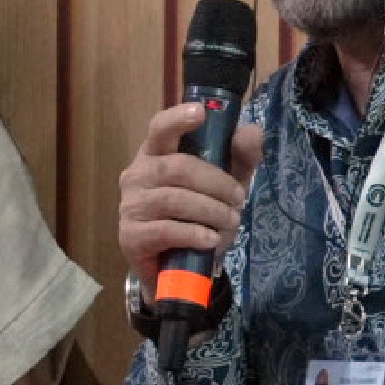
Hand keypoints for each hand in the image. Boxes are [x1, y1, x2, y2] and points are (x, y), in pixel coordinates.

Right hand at [117, 102, 263, 281]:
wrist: (176, 271)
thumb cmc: (197, 218)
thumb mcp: (225, 186)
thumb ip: (239, 158)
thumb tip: (253, 131)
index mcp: (156, 154)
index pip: (159, 128)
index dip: (177, 118)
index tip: (200, 113)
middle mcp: (137, 174)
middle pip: (177, 167)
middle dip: (216, 183)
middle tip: (240, 199)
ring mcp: (130, 205)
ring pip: (175, 199)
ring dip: (211, 210)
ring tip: (231, 221)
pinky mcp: (131, 236)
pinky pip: (166, 230)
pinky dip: (194, 234)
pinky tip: (211, 239)